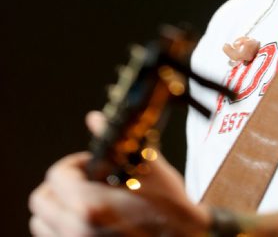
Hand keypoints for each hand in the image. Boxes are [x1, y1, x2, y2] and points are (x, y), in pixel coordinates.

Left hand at [28, 112, 210, 235]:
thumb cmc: (169, 209)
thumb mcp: (147, 168)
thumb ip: (114, 143)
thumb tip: (95, 118)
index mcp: (88, 206)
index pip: (56, 175)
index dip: (74, 163)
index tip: (92, 165)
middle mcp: (75, 231)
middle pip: (41, 201)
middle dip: (61, 186)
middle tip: (86, 182)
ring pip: (42, 224)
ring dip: (59, 208)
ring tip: (86, 202)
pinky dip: (64, 228)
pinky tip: (90, 220)